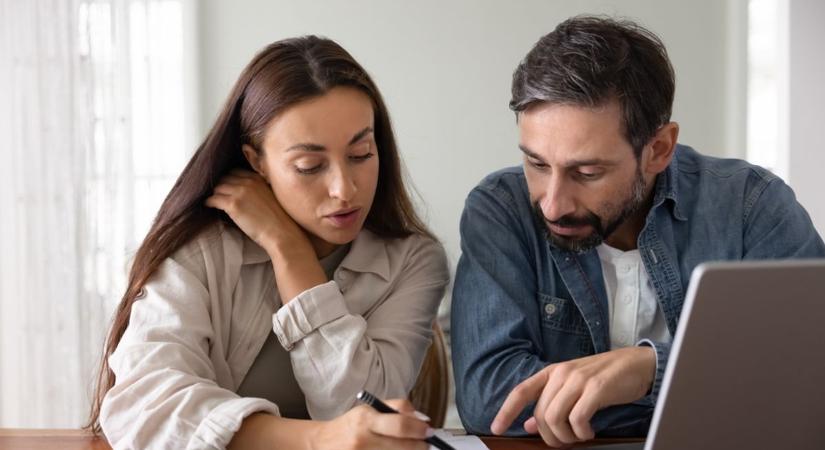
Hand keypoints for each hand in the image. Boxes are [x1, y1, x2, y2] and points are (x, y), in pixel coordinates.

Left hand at [205, 169, 311, 256]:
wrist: (281, 232)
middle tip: (218, 195)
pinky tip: (209, 206)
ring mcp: (239, 192)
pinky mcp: (233, 204)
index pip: (236, 172)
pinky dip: (209, 202)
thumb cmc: (278, 218)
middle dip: (221, 187)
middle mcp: (248, 182)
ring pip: (218, 188)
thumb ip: (257, 189)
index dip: (229, 180)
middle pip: (225, 178)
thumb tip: (243, 193)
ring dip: (215, 195)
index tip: (226, 187)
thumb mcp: (269, 195)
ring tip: (214, 201)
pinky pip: (214, 199)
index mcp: (257, 178)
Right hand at [310, 399, 430, 449]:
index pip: (400, 425)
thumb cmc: (350, 425)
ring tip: (411, 448)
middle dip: (419, 446)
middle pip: (402, 446)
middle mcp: (363, 440)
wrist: (322, 443)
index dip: (419, 429)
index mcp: (366, 420)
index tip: (429, 431)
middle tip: (426, 443)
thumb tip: (421, 418)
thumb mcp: (369, 409)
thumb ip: (396, 408)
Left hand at [491, 346, 654, 446]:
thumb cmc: (604, 377)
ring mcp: (578, 379)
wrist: (636, 363)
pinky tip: (589, 432)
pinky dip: (581, 433)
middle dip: (550, 436)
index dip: (506, 411)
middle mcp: (562, 373)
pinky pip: (577, 419)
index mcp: (552, 372)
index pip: (521, 391)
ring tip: (578, 437)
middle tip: (565, 442)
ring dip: (566, 436)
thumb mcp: (573, 387)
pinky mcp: (596, 388)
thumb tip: (530, 424)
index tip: (496, 428)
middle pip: (541, 414)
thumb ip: (551, 402)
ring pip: (555, 418)